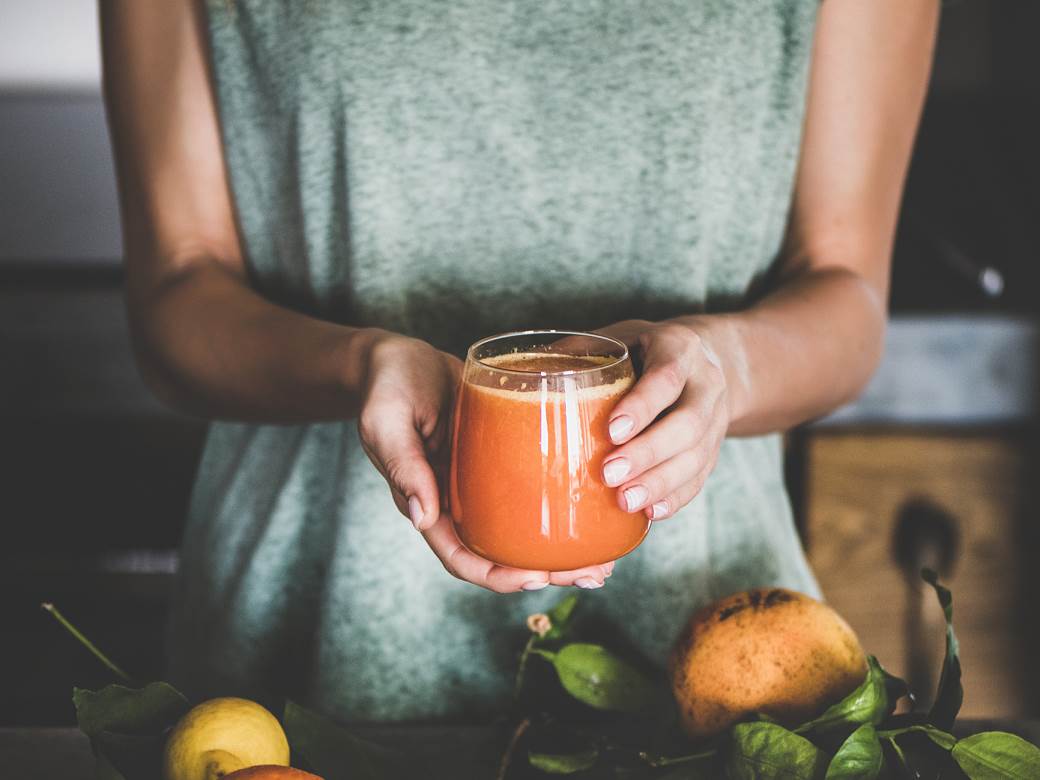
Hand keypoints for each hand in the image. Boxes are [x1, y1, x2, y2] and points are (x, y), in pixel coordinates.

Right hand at [356, 331, 613, 592]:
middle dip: (548, 572)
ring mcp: (482, 483)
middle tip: (594, 575)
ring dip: (563, 549)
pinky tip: (596, 501)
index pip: (463, 558)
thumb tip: (423, 519)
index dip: (498, 577)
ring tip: (606, 556)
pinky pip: (534, 490)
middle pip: (504, 554)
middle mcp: (459, 503)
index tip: (536, 579)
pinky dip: (563, 502)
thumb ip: (402, 466)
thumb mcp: (386, 421)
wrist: (399, 358)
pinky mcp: (502, 456)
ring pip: (524, 529)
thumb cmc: (387, 386)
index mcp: (428, 505)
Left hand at [595, 319, 729, 519]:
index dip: (642, 406)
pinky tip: (651, 512)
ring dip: (661, 483)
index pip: (667, 377)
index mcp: (680, 348)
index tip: (611, 431)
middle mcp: (706, 384)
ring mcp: (716, 419)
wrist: (707, 358)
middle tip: (609, 474)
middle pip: (688, 424)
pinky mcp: (714, 448)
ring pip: (698, 456)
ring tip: (625, 501)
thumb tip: (523, 373)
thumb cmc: (647, 349)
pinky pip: (701, 477)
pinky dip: (675, 497)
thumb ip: (582, 351)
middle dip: (648, 453)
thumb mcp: (621, 336)